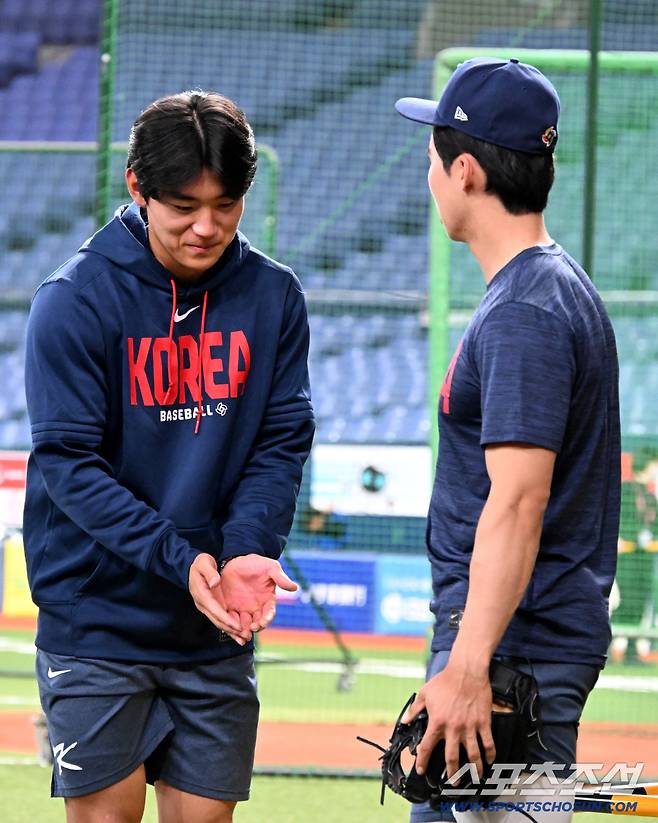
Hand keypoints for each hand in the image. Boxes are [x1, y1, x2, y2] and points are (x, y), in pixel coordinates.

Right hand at [188, 553, 249, 643]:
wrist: (193, 566)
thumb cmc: (200, 564)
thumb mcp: (204, 563)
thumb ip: (210, 572)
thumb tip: (214, 583)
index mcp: (202, 594)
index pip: (215, 610)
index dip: (226, 619)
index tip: (238, 626)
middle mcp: (203, 604)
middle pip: (217, 620)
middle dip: (230, 629)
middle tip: (244, 636)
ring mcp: (206, 606)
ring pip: (218, 622)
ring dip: (230, 631)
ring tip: (243, 639)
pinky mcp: (210, 607)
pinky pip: (219, 619)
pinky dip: (228, 627)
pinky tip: (238, 634)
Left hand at [219, 554, 297, 632]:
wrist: (236, 560)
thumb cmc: (256, 563)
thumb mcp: (270, 568)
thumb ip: (281, 578)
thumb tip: (295, 587)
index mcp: (267, 600)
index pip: (269, 613)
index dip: (267, 619)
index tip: (263, 622)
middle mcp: (255, 607)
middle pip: (257, 623)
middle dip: (255, 628)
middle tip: (252, 629)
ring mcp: (242, 608)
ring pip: (244, 625)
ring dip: (243, 631)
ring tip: (241, 633)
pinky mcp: (230, 607)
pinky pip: (230, 619)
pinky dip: (231, 627)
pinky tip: (229, 628)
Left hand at [402, 660, 494, 779]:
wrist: (466, 671)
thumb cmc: (445, 680)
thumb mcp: (425, 693)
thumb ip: (415, 710)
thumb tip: (405, 721)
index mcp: (437, 722)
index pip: (427, 747)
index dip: (423, 761)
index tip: (421, 770)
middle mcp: (453, 728)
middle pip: (452, 758)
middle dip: (453, 773)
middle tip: (454, 781)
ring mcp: (470, 727)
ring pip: (473, 755)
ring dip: (474, 769)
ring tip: (475, 777)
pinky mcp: (483, 722)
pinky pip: (488, 743)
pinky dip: (490, 754)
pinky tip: (490, 761)